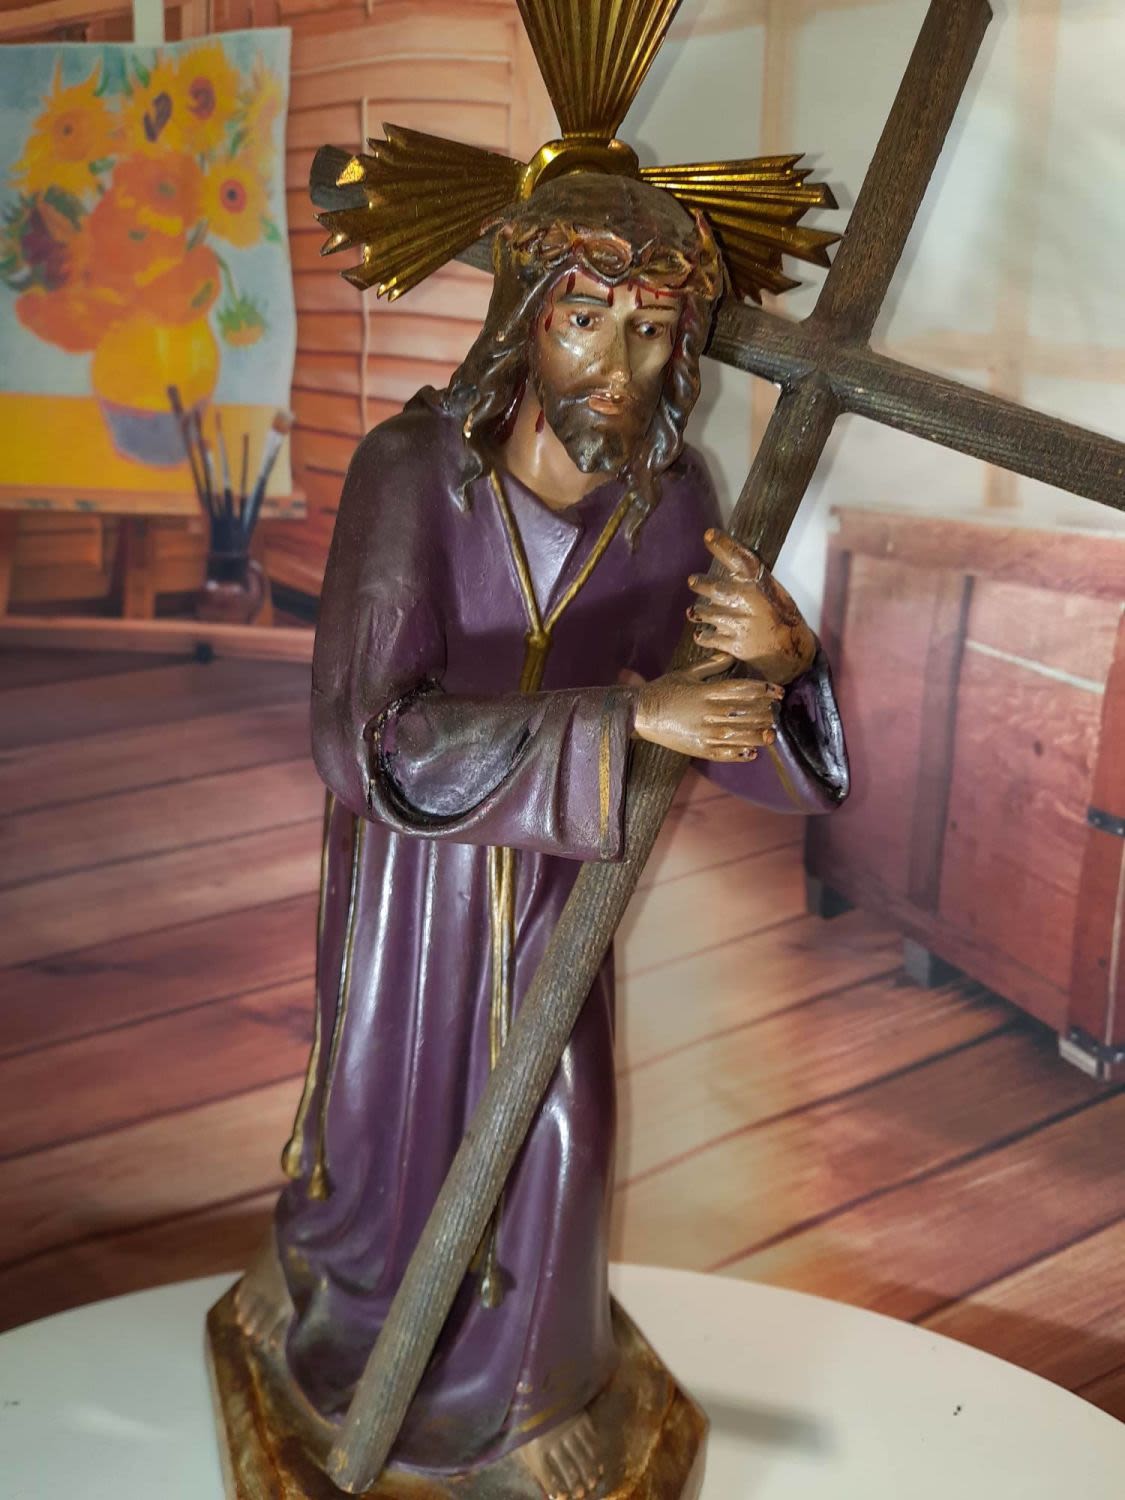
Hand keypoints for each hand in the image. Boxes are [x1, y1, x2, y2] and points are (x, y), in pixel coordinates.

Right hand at [632, 652, 784, 761]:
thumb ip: (710, 666)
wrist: (640, 713)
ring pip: (740, 735)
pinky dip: (740, 753)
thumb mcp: (686, 673)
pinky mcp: (698, 749)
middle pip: (747, 713)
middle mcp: (708, 713)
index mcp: (707, 692)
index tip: (779, 692)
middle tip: (776, 712)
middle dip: (766, 713)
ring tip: (770, 733)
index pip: (744, 690)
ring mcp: (704, 733)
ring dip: (759, 734)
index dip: (764, 691)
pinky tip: (752, 752)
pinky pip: (724, 753)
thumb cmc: (663, 690)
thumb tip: (730, 655)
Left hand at [687, 530, 816, 684]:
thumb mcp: (773, 593)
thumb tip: (728, 568)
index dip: (723, 545)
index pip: (739, 559)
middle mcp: (746, 600)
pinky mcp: (731, 643)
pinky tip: (705, 633)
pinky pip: (705, 636)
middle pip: (713, 587)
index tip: (709, 535)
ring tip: (702, 613)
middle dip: (700, 583)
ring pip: (704, 612)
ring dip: (701, 613)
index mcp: (759, 585)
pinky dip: (703, 635)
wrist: (790, 651)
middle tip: (693, 581)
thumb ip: (751, 582)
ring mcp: (737, 622)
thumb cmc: (781, 619)